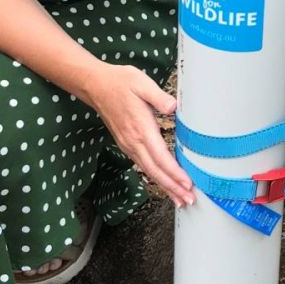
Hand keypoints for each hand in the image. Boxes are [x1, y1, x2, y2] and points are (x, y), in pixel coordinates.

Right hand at [87, 63, 195, 207]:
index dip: (174, 173)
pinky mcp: (126, 145)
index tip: (187, 183)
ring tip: (180, 199)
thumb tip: (174, 106)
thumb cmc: (120, 82)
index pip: (160, 156)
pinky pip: (143, 166)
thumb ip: (159, 96)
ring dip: (166, 186)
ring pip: (149, 171)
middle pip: (155, 171)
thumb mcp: (141, 83)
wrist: (95, 86)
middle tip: (189, 200)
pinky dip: (156, 177)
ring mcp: (128, 145)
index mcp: (140, 128)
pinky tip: (164, 182)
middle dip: (173, 188)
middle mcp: (133, 141)